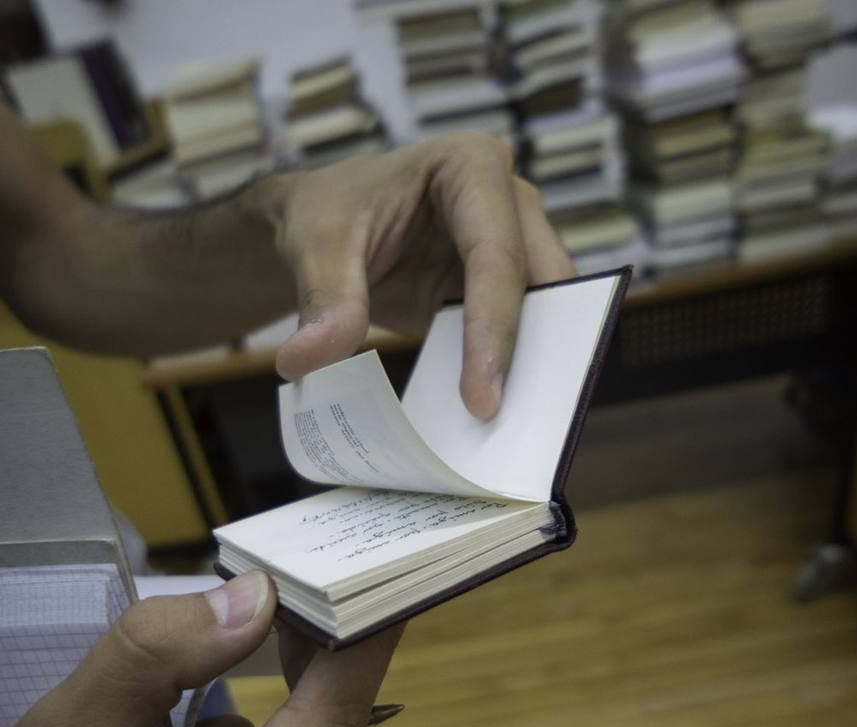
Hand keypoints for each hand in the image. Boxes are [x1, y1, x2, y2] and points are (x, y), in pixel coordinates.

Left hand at [255, 134, 576, 418]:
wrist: (325, 222)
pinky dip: (507, 371)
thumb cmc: (327, 211)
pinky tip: (490, 416)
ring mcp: (515, 245)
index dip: (494, 330)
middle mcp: (509, 201)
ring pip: (546, 311)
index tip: (482, 399)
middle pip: (542, 282)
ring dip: (532, 366)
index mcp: (471, 166)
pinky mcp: (503, 289)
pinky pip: (519, 333)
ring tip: (517, 430)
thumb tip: (309, 360)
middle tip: (520, 423)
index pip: (496, 255)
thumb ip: (322, 296)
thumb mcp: (313, 242)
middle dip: (535, 351)